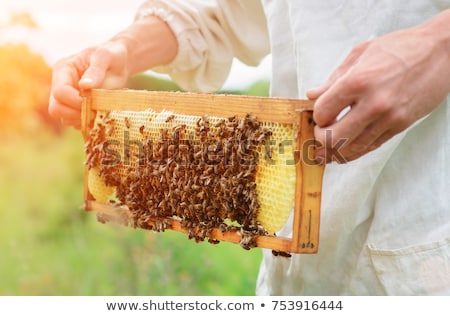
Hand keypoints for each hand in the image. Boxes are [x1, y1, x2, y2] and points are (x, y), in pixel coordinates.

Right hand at [48, 41, 128, 128]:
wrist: (120, 62)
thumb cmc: (112, 55)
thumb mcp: (105, 57)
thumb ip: (96, 71)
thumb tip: (85, 86)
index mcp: (63, 70)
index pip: (60, 92)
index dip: (75, 101)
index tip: (94, 101)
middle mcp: (61, 84)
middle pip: (56, 108)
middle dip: (75, 113)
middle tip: (95, 111)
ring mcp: (67, 97)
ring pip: (64, 118)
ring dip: (82, 120)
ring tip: (99, 111)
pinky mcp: (76, 107)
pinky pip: (75, 122)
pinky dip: (86, 123)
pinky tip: (99, 115)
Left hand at [307, 14, 449, 162]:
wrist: (441, 52)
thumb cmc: (400, 48)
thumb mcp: (360, 53)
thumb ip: (333, 78)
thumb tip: (312, 95)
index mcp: (358, 81)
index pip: (323, 112)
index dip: (316, 116)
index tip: (319, 114)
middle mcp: (373, 103)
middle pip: (334, 137)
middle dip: (321, 138)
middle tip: (320, 132)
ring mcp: (389, 118)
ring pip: (352, 148)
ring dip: (336, 150)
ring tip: (328, 147)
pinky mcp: (400, 126)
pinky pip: (371, 146)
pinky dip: (355, 151)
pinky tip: (345, 151)